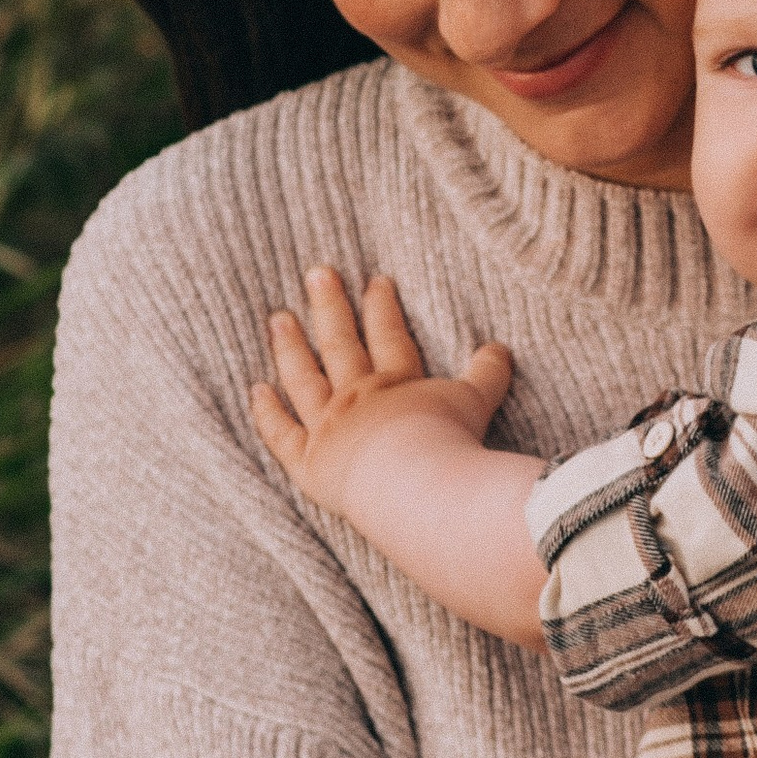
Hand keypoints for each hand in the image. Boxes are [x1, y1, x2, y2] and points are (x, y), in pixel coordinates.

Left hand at [250, 268, 512, 530]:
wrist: (416, 485)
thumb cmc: (451, 446)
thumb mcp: (478, 403)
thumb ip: (488, 375)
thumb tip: (499, 348)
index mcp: (398, 383)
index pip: (388, 337)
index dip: (382, 308)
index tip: (375, 281)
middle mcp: (358, 397)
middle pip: (340, 344)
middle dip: (329, 306)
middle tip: (316, 272)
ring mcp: (329, 426)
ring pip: (303, 379)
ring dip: (290, 347)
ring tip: (278, 318)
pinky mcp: (309, 463)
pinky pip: (281, 433)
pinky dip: (267, 412)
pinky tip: (257, 389)